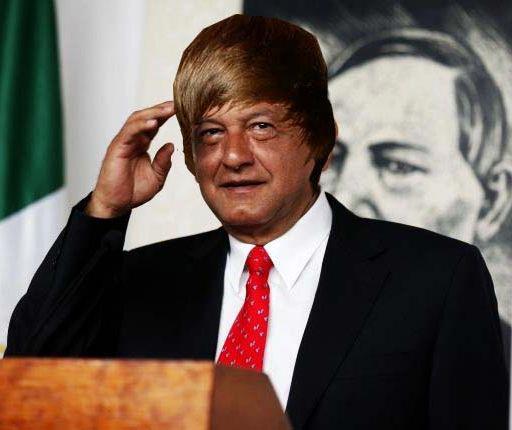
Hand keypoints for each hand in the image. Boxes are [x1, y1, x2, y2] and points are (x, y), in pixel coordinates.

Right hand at [86, 101, 175, 217]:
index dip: (166, 116)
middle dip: (161, 110)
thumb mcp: (157, 177)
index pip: (154, 125)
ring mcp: (123, 142)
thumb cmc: (133, 191)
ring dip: (153, 113)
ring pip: (137, 120)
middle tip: (176, 103)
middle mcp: (132, 140)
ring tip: (167, 109)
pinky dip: (141, 125)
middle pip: (146, 118)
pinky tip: (153, 123)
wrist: (117, 204)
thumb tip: (171, 145)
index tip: (181, 109)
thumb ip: (163, 162)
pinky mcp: (117, 148)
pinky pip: (129, 132)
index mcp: (141, 145)